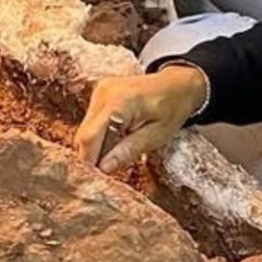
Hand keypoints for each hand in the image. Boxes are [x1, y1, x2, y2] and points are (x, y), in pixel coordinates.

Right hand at [73, 64, 209, 170]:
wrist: (177, 84)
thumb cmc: (172, 109)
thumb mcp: (157, 136)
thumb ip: (129, 150)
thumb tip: (103, 167)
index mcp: (121, 102)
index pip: (90, 137)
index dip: (90, 160)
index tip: (99, 177)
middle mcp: (104, 93)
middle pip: (84, 135)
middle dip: (93, 155)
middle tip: (112, 167)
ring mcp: (99, 91)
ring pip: (84, 130)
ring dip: (96, 146)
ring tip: (119, 149)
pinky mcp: (98, 93)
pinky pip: (90, 122)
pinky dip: (99, 135)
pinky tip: (117, 137)